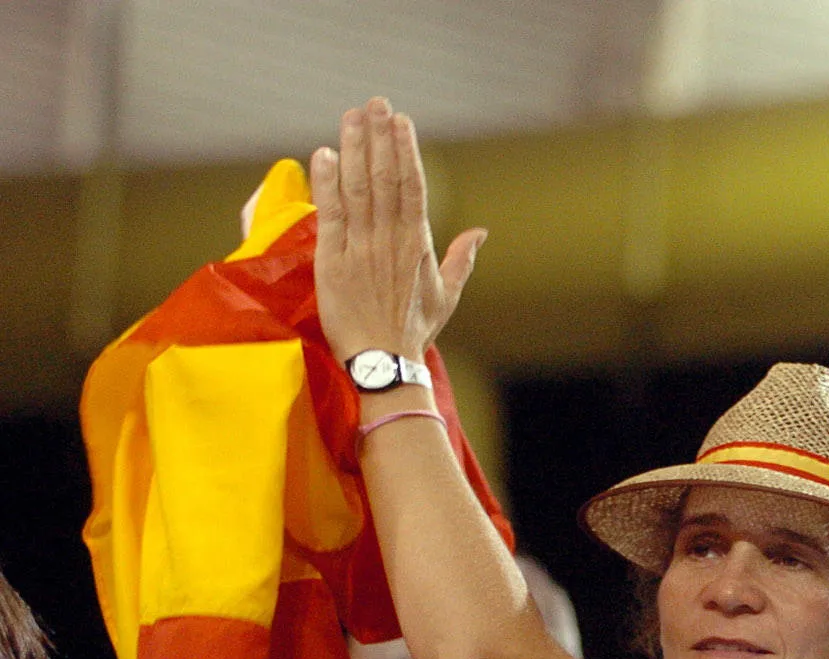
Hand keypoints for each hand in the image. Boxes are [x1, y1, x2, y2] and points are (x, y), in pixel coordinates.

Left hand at [311, 97, 484, 367]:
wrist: (384, 362)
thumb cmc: (414, 330)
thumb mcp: (447, 295)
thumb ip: (463, 258)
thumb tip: (481, 232)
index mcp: (418, 244)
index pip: (412, 186)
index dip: (405, 150)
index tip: (400, 119)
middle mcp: (390, 240)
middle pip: (385, 178)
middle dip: (379, 137)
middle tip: (374, 102)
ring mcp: (361, 248)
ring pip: (358, 188)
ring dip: (354, 148)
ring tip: (351, 116)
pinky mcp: (332, 260)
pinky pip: (330, 214)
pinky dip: (327, 183)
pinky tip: (324, 154)